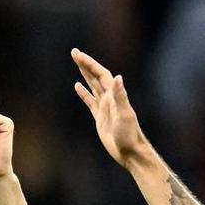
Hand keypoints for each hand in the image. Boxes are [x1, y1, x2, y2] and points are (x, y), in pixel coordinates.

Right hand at [72, 49, 150, 166]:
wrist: (130, 152)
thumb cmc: (129, 135)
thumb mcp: (124, 114)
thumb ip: (120, 96)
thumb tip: (118, 77)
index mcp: (114, 95)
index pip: (100, 74)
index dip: (89, 64)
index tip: (78, 55)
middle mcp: (110, 98)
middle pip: (95, 76)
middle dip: (85, 64)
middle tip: (74, 52)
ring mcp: (104, 107)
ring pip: (92, 86)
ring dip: (85, 75)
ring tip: (77, 63)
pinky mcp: (100, 117)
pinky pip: (90, 102)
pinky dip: (84, 93)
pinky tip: (77, 86)